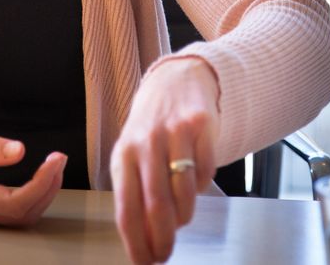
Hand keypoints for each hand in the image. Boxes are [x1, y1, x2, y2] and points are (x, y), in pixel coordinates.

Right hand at [0, 128, 65, 225]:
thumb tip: (19, 150)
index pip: (15, 202)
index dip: (42, 184)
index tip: (55, 159)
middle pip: (22, 214)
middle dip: (49, 189)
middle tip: (60, 160)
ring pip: (16, 217)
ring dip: (41, 194)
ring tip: (52, 167)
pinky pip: (7, 212)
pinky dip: (28, 197)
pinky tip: (34, 178)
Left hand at [110, 57, 220, 263]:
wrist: (175, 82)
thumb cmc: (151, 128)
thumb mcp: (132, 155)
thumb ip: (134, 191)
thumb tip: (140, 239)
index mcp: (124, 154)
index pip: (126, 208)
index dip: (136, 241)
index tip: (144, 262)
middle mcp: (146, 142)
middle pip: (157, 205)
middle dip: (163, 238)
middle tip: (166, 254)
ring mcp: (174, 132)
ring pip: (185, 192)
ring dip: (185, 213)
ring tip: (182, 214)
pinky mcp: (201, 124)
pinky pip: (206, 172)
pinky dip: (202, 185)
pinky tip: (194, 177)